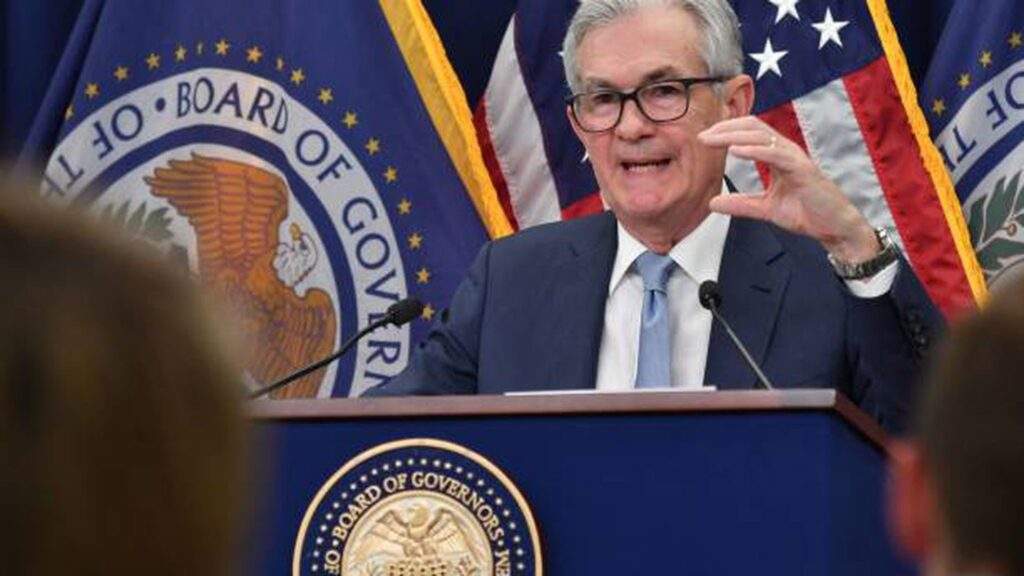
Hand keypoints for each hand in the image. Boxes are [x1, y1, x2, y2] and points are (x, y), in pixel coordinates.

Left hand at [698, 116, 878, 262]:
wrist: (834, 227)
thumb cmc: (806, 212)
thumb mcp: (765, 208)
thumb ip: (741, 204)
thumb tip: (713, 203)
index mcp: (778, 155)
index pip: (749, 133)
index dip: (726, 131)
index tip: (704, 139)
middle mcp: (786, 151)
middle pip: (752, 127)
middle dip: (725, 128)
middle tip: (702, 136)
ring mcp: (795, 158)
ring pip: (761, 137)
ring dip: (733, 135)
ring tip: (712, 140)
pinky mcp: (802, 170)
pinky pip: (776, 154)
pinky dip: (754, 150)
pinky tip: (736, 150)